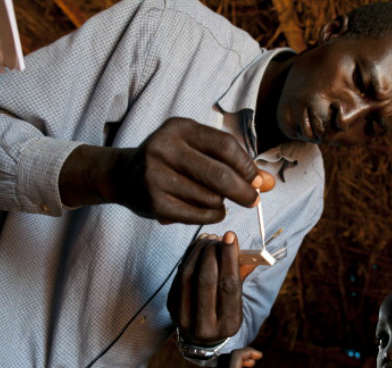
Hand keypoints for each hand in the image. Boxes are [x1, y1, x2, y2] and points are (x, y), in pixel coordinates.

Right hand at [115, 117, 272, 223]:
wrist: (123, 175)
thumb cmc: (170, 161)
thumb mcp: (197, 150)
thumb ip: (233, 162)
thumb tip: (268, 183)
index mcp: (180, 128)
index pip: (226, 146)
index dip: (248, 166)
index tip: (258, 180)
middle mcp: (164, 148)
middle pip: (220, 175)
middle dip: (244, 191)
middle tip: (254, 200)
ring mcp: (156, 176)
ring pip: (211, 198)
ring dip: (223, 204)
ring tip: (217, 200)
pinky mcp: (155, 203)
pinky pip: (199, 215)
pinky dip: (212, 215)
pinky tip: (210, 210)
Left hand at [169, 231, 250, 345]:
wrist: (201, 337)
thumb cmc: (224, 312)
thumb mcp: (237, 301)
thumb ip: (240, 276)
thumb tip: (240, 247)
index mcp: (228, 324)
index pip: (229, 286)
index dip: (230, 258)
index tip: (231, 236)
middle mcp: (205, 326)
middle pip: (207, 280)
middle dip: (212, 253)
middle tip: (218, 237)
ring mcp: (184, 317)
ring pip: (189, 276)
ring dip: (199, 252)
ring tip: (209, 239)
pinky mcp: (171, 307)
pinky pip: (179, 276)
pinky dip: (188, 257)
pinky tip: (198, 247)